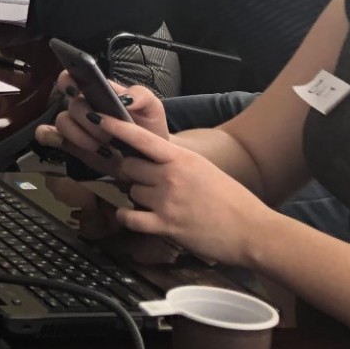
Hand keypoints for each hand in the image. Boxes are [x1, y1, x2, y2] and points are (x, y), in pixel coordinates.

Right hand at [35, 71, 168, 171]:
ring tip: (104, 148)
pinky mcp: (71, 144)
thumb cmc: (148, 128)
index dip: (68, 80)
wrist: (150, 158)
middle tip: (107, 133)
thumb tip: (123, 98)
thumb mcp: (152, 108)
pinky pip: (53, 138)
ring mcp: (75, 125)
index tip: (75, 91)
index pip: (72, 77)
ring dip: (81, 136)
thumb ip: (142, 95)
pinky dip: (60, 141)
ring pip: (62, 122)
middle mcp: (83, 106)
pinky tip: (81, 148)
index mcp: (97, 92)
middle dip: (88, 120)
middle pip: (71, 105)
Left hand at [102, 115, 280, 265]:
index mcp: (181, 158)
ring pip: (130, 192)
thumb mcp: (203, 169)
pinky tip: (135, 218)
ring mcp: (167, 201)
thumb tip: (152, 160)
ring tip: (159, 204)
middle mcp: (170, 176)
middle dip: (133, 174)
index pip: (141, 137)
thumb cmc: (231, 200)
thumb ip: (176, 162)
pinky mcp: (166, 225)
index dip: (116, 127)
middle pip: (129, 167)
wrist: (252, 230)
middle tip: (148, 183)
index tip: (97, 118)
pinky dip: (128, 218)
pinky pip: (130, 217)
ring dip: (137, 198)